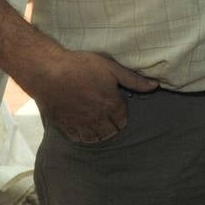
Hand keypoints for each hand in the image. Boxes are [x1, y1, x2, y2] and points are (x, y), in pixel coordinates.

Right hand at [33, 49, 157, 143]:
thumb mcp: (111, 68)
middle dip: (113, 125)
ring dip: (99, 133)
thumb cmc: (81, 66)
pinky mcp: (64, 126)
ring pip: (95, 138)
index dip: (121, 114)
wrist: (48, 71)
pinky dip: (83, 136)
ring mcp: (80, 124)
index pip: (123, 120)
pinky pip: (78, 138)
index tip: (117, 106)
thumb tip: (155, 85)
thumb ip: (134, 80)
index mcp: (111, 105)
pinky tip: (83, 127)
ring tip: (98, 124)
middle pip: (111, 132)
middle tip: (108, 116)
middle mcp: (97, 118)